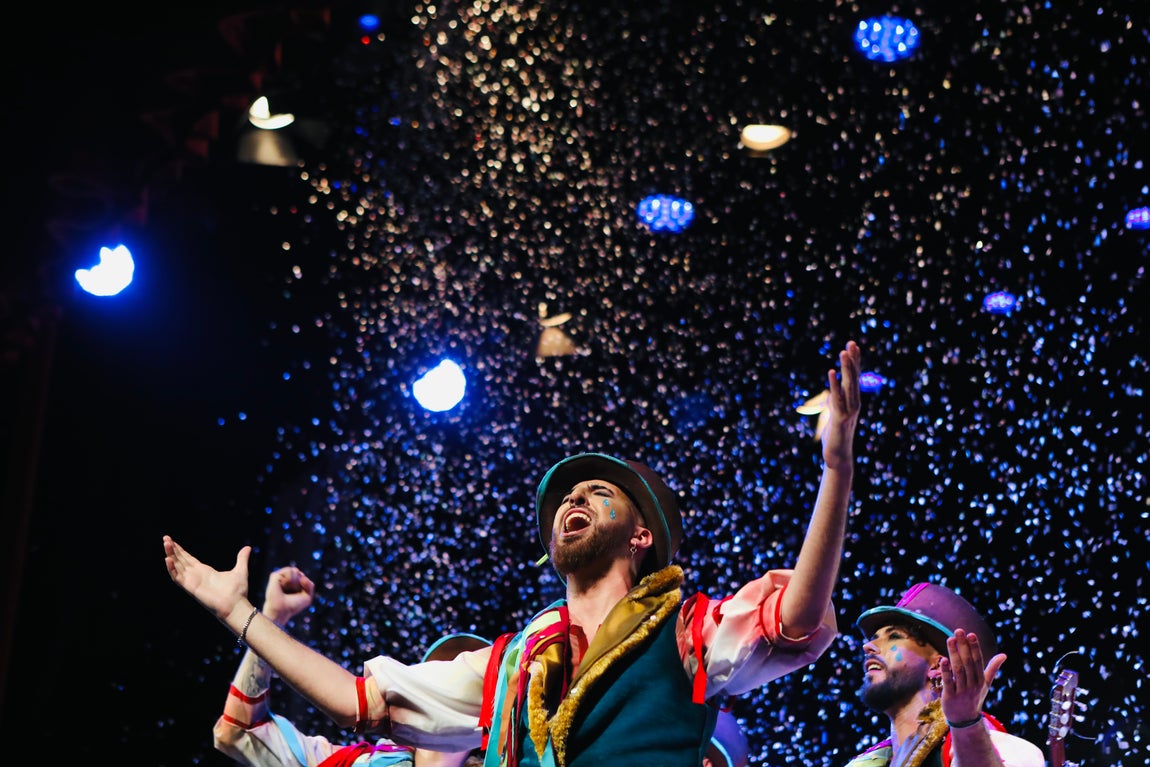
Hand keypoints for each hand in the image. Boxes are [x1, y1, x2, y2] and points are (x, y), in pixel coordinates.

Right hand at [163, 535, 251, 622]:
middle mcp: (196, 576)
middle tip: (165, 538)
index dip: (180, 551)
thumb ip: (242, 559)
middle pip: (180, 561)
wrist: (236, 606)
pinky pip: (178, 578)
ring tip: (166, 544)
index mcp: (205, 571)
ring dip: (170, 556)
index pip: (189, 559)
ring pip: (177, 567)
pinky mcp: (191, 588)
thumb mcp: (240, 570)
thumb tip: (248, 548)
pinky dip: (172, 569)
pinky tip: (168, 559)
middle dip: (172, 550)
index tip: (173, 541)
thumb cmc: (237, 592)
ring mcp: (192, 582)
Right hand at [263, 566, 315, 624]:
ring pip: (295, 570)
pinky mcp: (275, 575)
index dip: (304, 585)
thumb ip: (310, 585)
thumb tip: (302, 577)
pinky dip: (289, 579)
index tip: (298, 594)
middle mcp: (286, 578)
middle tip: (292, 593)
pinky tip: (283, 585)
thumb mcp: (307, 596)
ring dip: (294, 582)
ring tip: (287, 589)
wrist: (282, 611)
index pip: (303, 576)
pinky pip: (288, 571)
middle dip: (299, 584)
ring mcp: (280, 576)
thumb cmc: (293, 606)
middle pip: (300, 573)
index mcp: (293, 582)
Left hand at [822, 340, 861, 469]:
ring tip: (843, 352)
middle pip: (854, 378)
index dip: (855, 361)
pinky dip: (834, 384)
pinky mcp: (840, 418)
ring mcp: (849, 411)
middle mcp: (854, 403)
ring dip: (846, 368)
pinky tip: (831, 372)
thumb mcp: (835, 415)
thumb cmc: (835, 437)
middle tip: (851, 342)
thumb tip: (832, 394)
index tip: (853, 345)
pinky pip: (837, 398)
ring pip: (848, 385)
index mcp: (853, 401)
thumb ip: (836, 403)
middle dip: (852, 360)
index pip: (855, 377)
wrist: (838, 456)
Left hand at [939, 628, 1003, 724]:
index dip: (974, 647)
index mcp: (980, 680)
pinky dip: (945, 671)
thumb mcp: (985, 684)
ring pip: (958, 670)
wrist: (965, 720)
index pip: (978, 661)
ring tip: (950, 639)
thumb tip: (1004, 655)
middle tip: (958, 630)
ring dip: (954, 654)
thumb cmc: (974, 698)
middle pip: (968, 663)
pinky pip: (948, 682)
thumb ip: (992, 669)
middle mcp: (973, 685)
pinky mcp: (950, 696)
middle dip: (963, 646)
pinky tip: (942, 659)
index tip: (971, 633)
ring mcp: (962, 691)